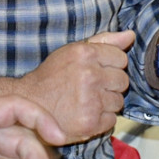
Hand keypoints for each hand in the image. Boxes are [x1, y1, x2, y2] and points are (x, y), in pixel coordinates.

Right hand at [19, 30, 135, 142]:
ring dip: (107, 103)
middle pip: (123, 80)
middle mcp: (90, 76)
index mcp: (86, 54)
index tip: (98, 71)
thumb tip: (130, 35)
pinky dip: (102, 120)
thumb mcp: (73, 52)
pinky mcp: (90, 123)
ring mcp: (91, 100)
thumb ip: (104, 41)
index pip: (121, 58)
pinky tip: (86, 114)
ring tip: (87, 101)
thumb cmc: (52, 77)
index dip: (111, 65)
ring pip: (119, 101)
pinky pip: (112, 120)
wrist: (28, 105)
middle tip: (92, 88)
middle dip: (111, 85)